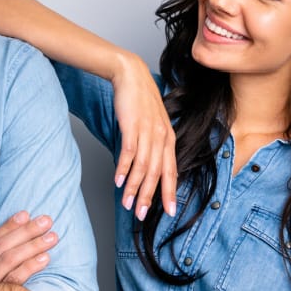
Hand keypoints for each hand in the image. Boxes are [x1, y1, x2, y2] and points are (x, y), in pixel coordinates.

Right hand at [0, 211, 56, 287]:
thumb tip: (11, 253)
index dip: (9, 227)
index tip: (26, 214)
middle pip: (3, 247)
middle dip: (26, 231)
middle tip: (47, 221)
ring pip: (9, 260)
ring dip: (33, 245)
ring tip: (52, 237)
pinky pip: (14, 281)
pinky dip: (30, 266)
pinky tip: (45, 259)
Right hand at [110, 53, 176, 219]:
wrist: (130, 74)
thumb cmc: (139, 100)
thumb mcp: (152, 123)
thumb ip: (152, 144)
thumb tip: (146, 166)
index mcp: (168, 138)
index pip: (171, 171)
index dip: (169, 192)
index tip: (168, 212)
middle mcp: (161, 137)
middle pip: (157, 173)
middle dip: (150, 197)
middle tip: (142, 215)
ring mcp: (147, 131)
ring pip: (143, 167)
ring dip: (134, 188)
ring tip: (127, 204)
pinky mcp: (132, 125)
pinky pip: (129, 152)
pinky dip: (124, 169)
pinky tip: (119, 181)